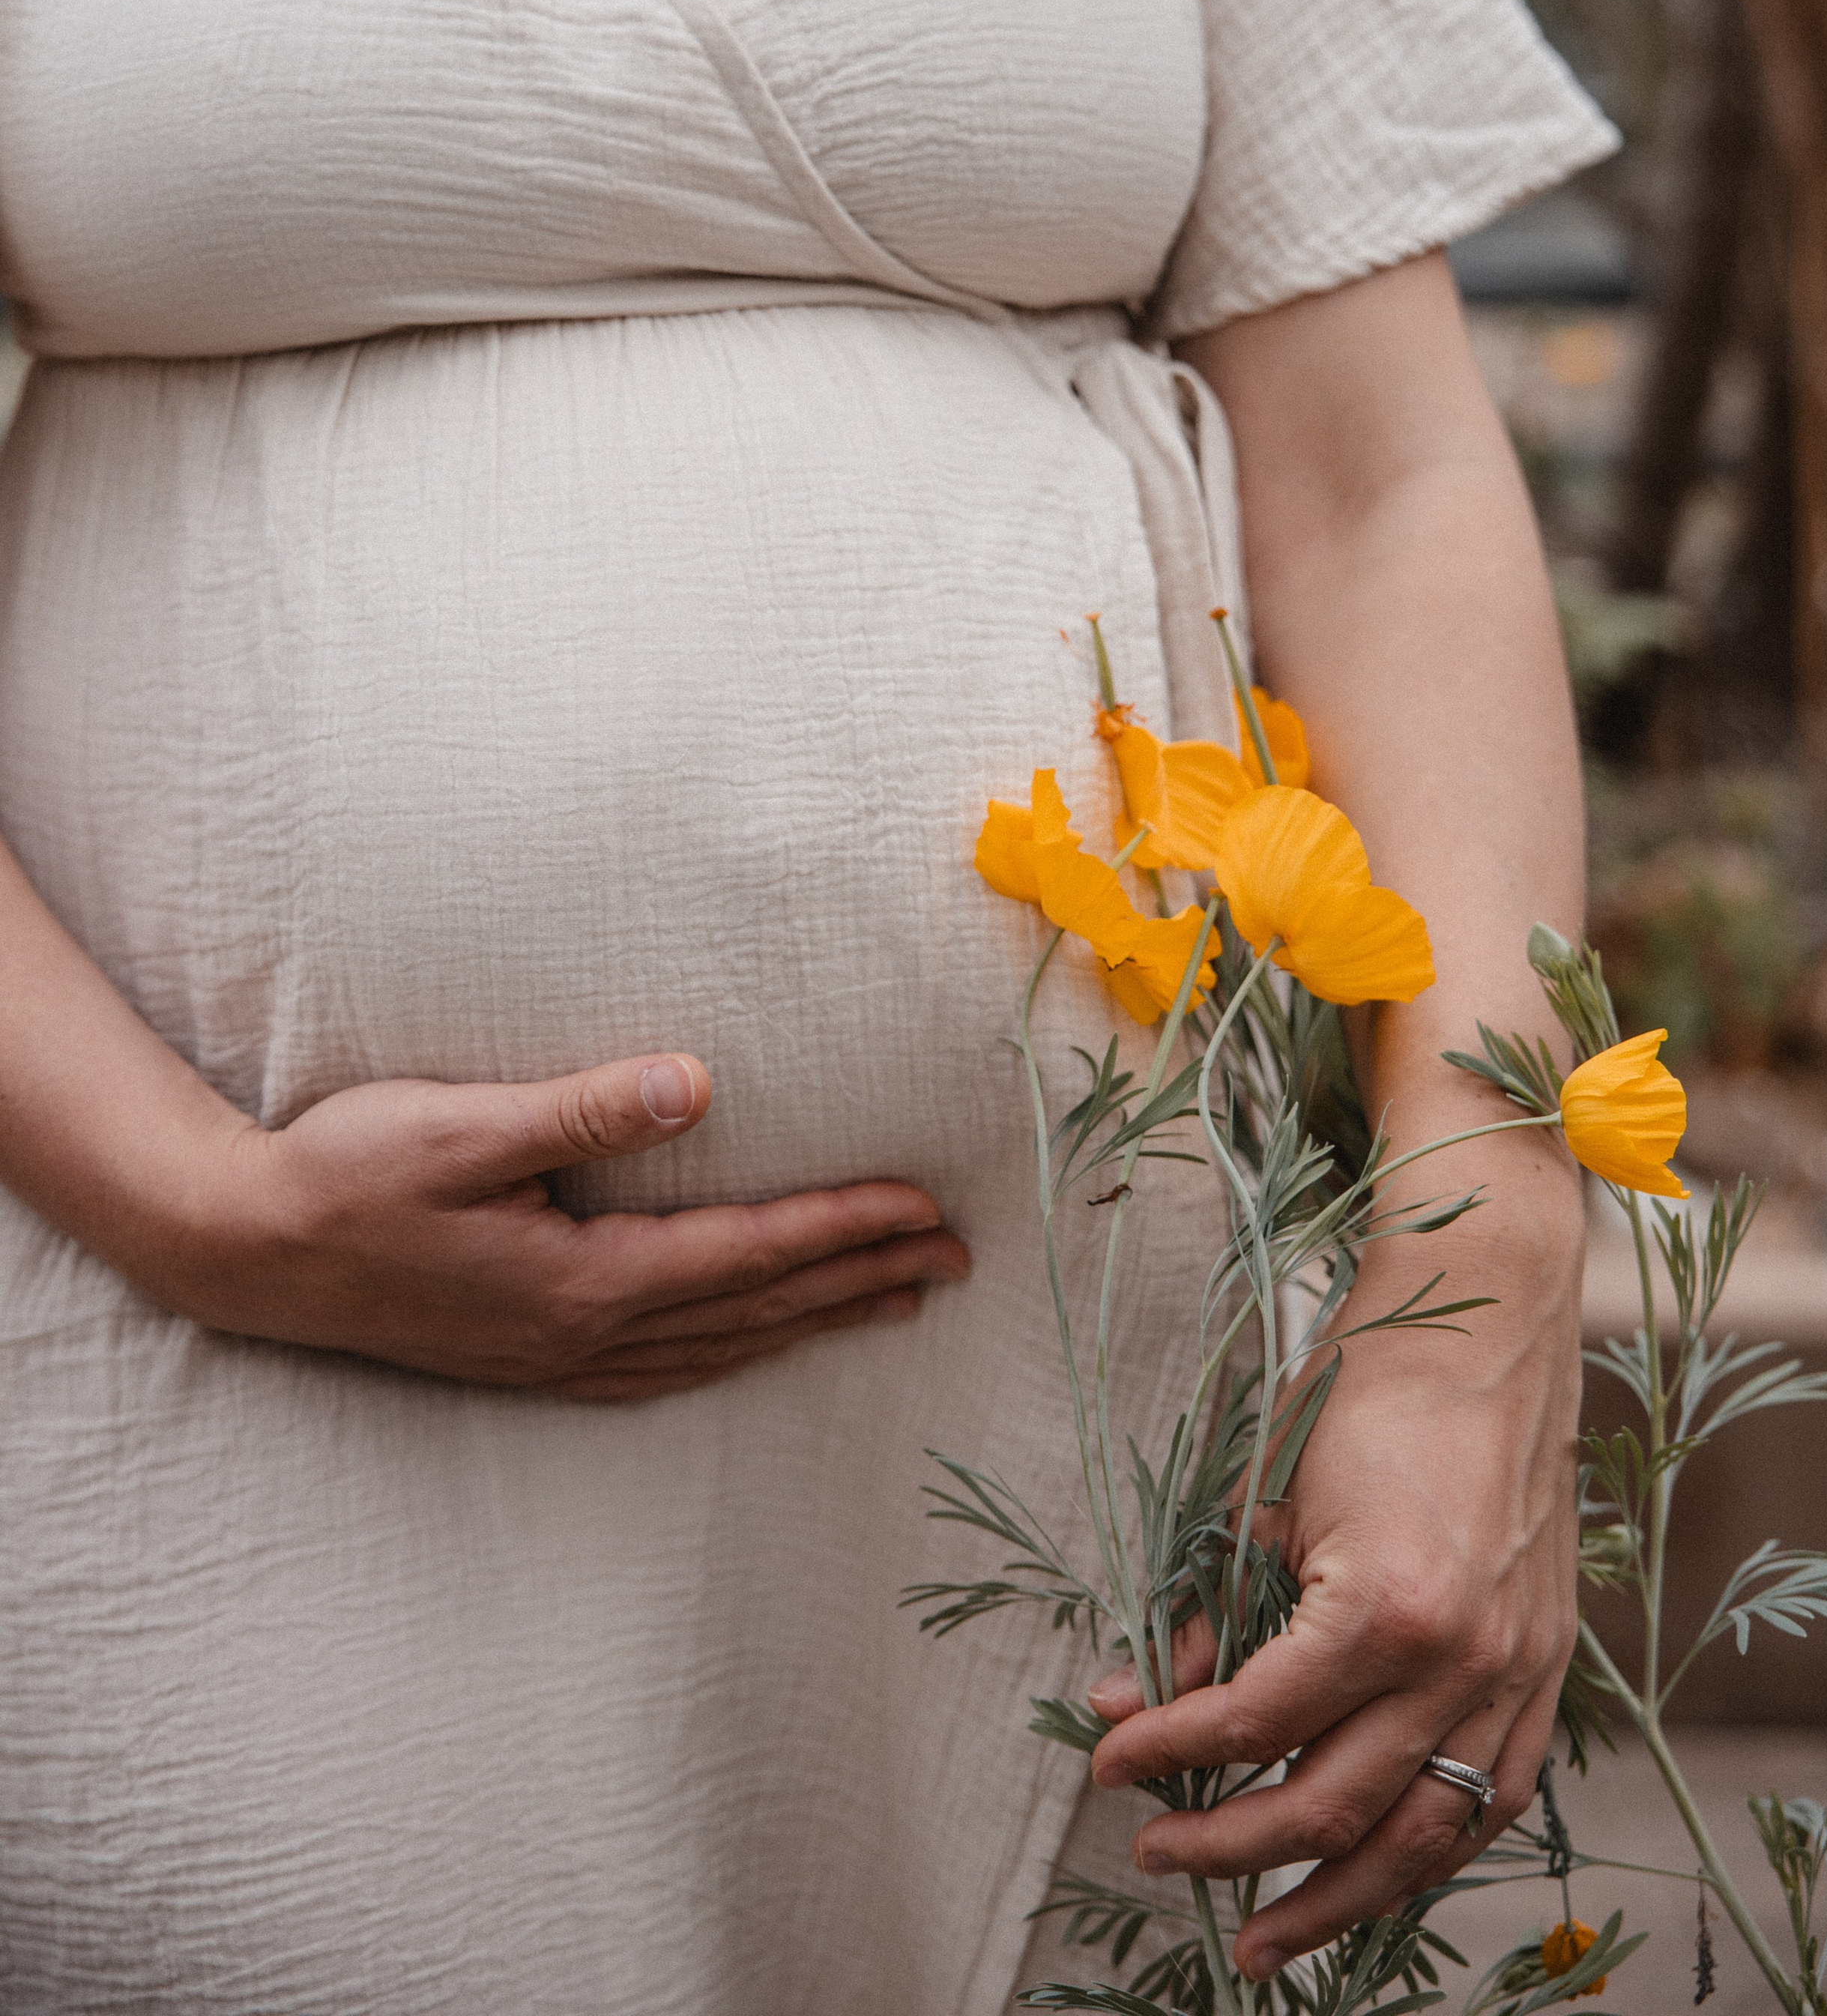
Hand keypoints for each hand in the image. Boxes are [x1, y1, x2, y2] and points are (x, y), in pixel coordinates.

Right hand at [140, 1054, 968, 1398]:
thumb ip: (581, 1109)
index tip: (928, 1210)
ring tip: (892, 1299)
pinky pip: (668, 1366)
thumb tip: (692, 1082)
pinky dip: (734, 1351)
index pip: (752, 1253)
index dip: (846, 1228)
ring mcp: (558, 1358)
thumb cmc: (346, 1174)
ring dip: (812, 1319)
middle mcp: (587, 1334)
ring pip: (722, 1347)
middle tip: (956, 1259)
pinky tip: (754, 1342)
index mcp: (587, 1280)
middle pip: (758, 1309)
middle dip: (862, 1278)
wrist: (247, 1252)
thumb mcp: (461, 1126)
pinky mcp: (530, 1359)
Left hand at [1084, 1230, 1580, 1980]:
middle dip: (1231, 1848)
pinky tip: (1372, 1874)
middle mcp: (1464, 1662)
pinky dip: (1427, 1851)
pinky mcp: (1545, 1668)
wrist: (1487, 1321)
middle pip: (1333, 1806)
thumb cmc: (1367, 1386)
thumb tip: (1129, 1703)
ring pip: (1424, 1839)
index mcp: (1387, 1609)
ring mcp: (1518, 1674)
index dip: (1170, 1752)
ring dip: (1339, 1902)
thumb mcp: (1265, 1495)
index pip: (1254, 1722)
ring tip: (1267, 1940)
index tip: (1108, 1761)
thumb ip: (1204, 1613)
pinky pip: (1490, 1799)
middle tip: (1158, 1856)